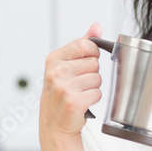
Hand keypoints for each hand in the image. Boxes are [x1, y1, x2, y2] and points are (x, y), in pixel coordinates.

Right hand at [40, 23, 103, 137]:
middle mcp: (57, 72)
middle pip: (94, 63)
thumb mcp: (66, 65)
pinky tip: (82, 102)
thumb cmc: (61, 94)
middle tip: (79, 83)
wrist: (54, 124)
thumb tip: (96, 27)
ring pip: (98, 78)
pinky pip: (98, 93)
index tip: (85, 63)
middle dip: (92, 73)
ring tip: (80, 93)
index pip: (85, 44)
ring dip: (93, 87)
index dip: (92, 54)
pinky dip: (93, 99)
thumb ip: (82, 44)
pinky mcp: (74, 101)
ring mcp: (64, 87)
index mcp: (54, 59)